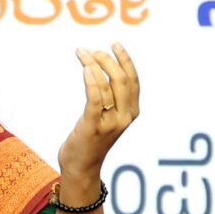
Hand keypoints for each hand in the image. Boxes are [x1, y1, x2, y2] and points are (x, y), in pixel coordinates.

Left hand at [57, 43, 139, 182]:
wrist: (81, 168)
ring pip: (106, 85)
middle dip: (107, 60)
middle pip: (121, 79)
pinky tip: (85, 68)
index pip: (133, 80)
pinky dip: (91, 81)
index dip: (125, 60)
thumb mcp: (105, 118)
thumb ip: (109, 100)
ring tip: (82, 53)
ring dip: (93, 65)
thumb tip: (99, 72)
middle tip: (91, 51)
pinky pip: (95, 99)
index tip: (114, 45)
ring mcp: (110, 123)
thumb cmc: (90, 141)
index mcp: (131, 113)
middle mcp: (124, 117)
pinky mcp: (93, 127)